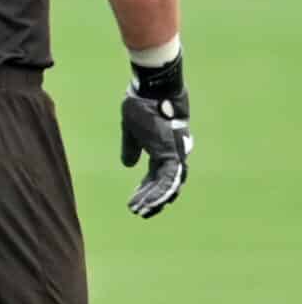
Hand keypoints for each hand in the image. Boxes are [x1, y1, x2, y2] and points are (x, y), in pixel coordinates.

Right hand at [120, 55, 190, 217]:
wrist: (152, 90)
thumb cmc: (141, 104)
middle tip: (140, 212)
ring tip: (141, 211)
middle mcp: (171, 154)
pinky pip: (168, 178)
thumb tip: (128, 164)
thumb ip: (131, 148)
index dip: (145, 190)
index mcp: (161, 149)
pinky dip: (159, 191)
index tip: (134, 202)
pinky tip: (150, 202)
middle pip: (166, 184)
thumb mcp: (131, 131)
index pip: (155, 176)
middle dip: (152, 200)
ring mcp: (174, 154)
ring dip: (154, 199)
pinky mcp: (172, 153)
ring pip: (168, 185)